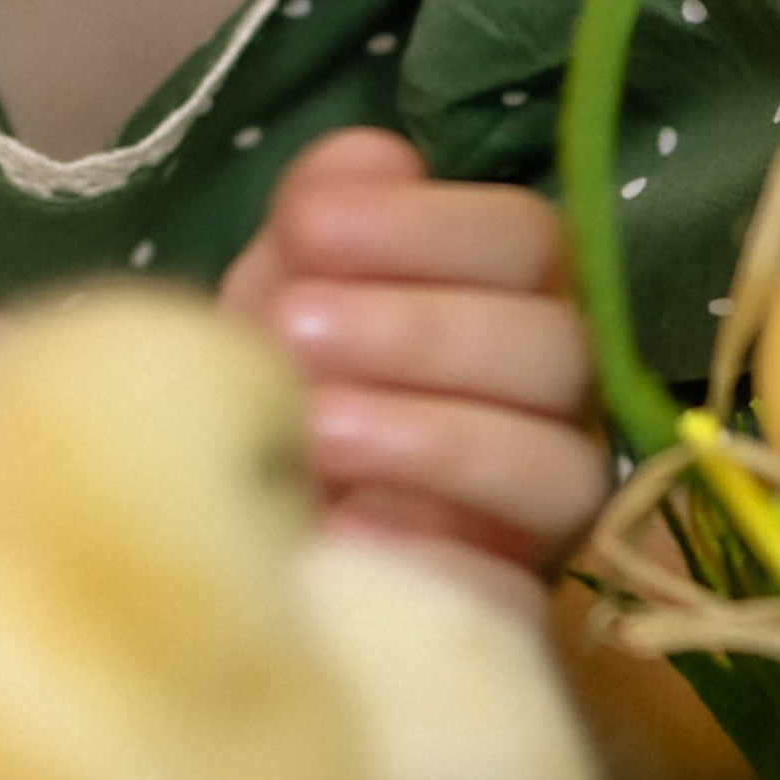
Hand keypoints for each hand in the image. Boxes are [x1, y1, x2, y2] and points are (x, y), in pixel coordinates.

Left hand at [219, 125, 606, 605]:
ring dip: (435, 438)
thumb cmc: (267, 377)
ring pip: (559, 468)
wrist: (220, 524)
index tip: (307, 229)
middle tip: (294, 331)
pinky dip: (441, 562)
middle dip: (420, 332)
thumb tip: (368, 164)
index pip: (524, 239)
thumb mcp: (276, 283)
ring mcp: (541, 515)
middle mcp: (551, 399)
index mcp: (508, 296)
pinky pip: (518, 597)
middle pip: (556, 349)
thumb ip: (324, 213)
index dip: (426, 226)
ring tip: (315, 431)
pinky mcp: (512, 615)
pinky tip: (352, 533)